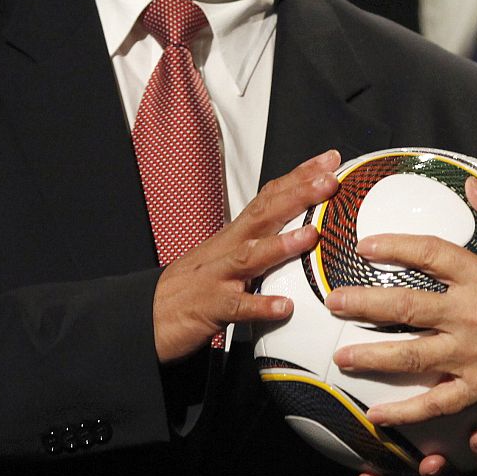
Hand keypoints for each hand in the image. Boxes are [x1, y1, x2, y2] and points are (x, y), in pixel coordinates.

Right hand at [151, 149, 338, 362]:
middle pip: (264, 215)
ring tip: (312, 235)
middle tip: (329, 181)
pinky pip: (238, 307)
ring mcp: (218, 276)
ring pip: (250, 255)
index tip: (329, 161)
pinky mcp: (210, 307)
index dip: (299, 177)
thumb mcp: (228, 254)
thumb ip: (261, 240)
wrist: (146, 314)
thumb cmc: (195, 285)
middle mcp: (227, 248)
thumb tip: (302, 228)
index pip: (270, 197)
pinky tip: (283, 307)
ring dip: (281, 244)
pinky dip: (260, 305)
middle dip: (298, 195)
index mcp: (235, 234)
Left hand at [327, 178, 476, 420]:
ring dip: (372, 357)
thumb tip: (473, 186)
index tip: (366, 247)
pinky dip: (405, 412)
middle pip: (406, 306)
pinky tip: (377, 416)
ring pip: (411, 357)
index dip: (394, 246)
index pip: (429, 254)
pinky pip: (436, 403)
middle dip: (364, 305)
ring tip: (341, 357)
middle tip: (334, 303)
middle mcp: (472, 315)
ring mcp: (473, 355)